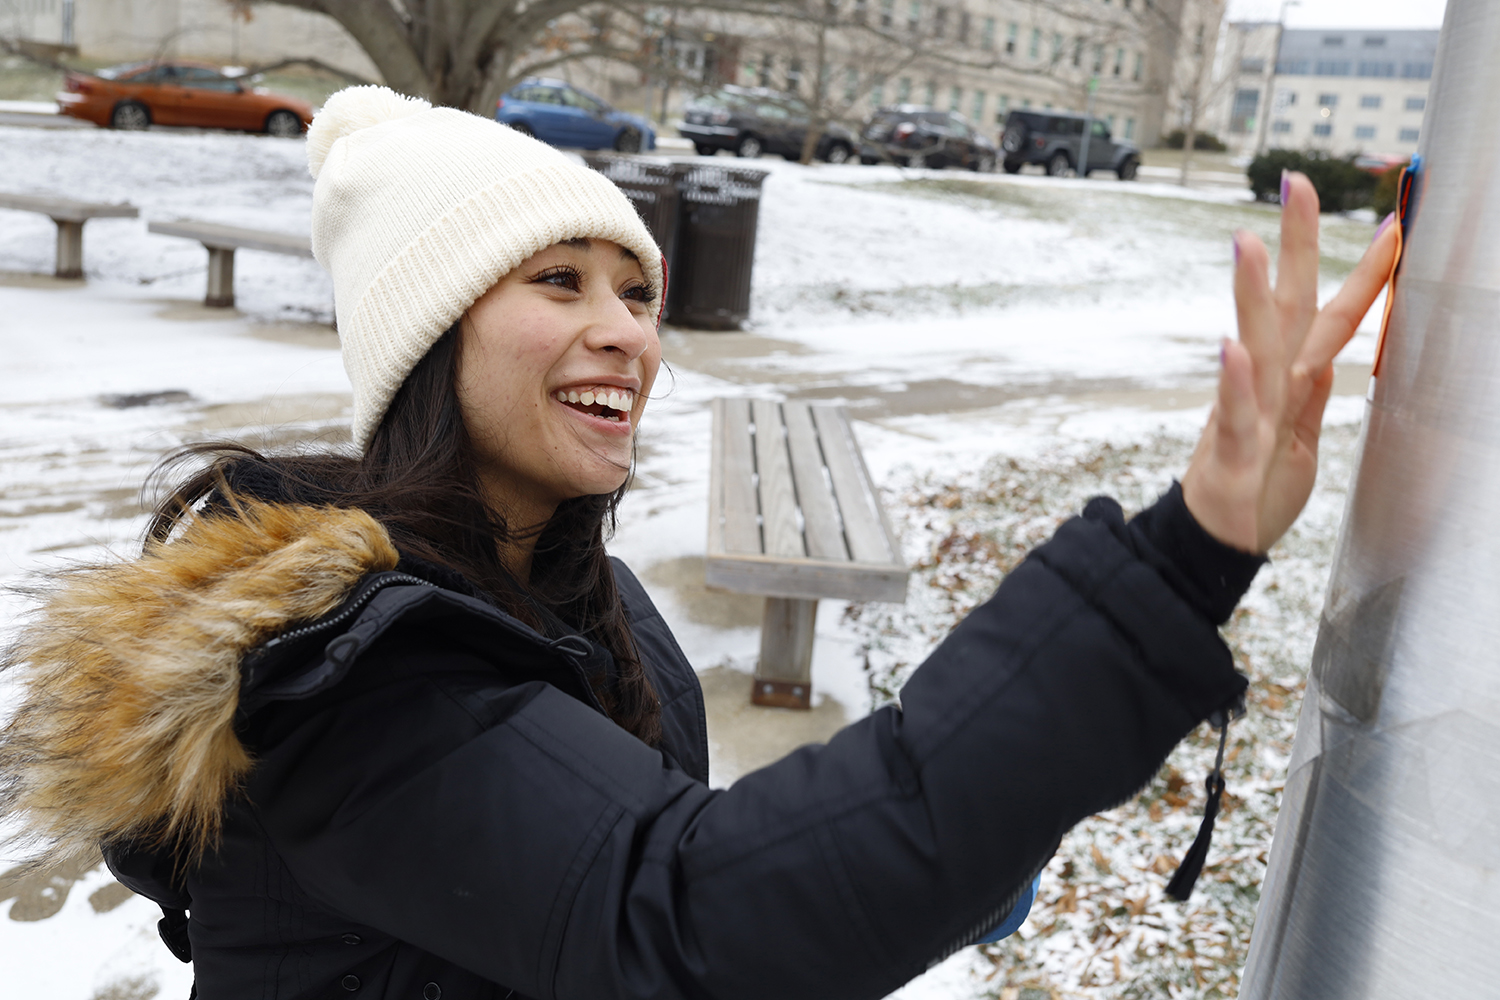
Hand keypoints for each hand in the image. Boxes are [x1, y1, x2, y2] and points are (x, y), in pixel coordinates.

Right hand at [1181, 172, 1398, 553]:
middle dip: (1294, 243)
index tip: (1392, 221)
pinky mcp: (1233, 452)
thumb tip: (1330, 354)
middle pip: (1287, 305)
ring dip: (1250, 293)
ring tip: (1247, 241)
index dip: (1365, 271)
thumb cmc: (1256, 492)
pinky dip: (1233, 381)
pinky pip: (1234, 412)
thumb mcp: (1300, 441)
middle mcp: (1268, 384)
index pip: (1331, 315)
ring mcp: (1247, 413)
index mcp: (1290, 381)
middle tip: (1296, 183)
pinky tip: (1229, 346)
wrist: (1213, 546)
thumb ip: (1311, 396)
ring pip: (1254, 345)